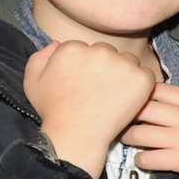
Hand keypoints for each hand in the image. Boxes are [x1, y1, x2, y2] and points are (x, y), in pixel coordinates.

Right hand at [25, 40, 158, 177]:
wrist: (76, 135)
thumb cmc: (54, 111)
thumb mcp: (33, 82)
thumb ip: (40, 57)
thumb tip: (56, 43)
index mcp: (73, 47)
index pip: (85, 48)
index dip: (85, 66)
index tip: (83, 83)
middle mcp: (99, 50)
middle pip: (107, 52)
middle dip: (104, 66)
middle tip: (99, 90)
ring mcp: (122, 63)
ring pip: (127, 60)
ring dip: (123, 73)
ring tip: (113, 96)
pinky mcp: (141, 78)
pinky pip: (145, 73)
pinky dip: (140, 85)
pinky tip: (127, 99)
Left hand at [120, 84, 178, 178]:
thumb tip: (158, 101)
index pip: (157, 89)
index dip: (139, 93)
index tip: (132, 100)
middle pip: (143, 108)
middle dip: (127, 114)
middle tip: (120, 120)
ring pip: (140, 134)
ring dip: (129, 137)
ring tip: (128, 140)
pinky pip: (148, 158)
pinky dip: (141, 160)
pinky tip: (143, 159)